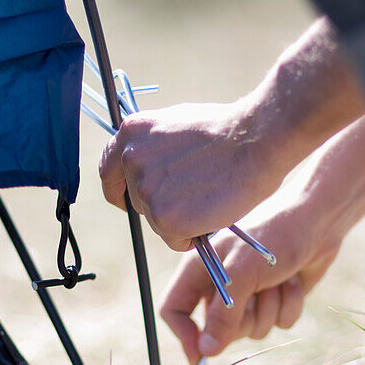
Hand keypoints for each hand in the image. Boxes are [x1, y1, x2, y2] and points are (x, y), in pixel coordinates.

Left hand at [98, 99, 284, 251]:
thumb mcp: (176, 124)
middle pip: (138, 202)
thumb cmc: (228, 130)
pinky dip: (193, 236)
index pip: (108, 172)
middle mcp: (131, 160)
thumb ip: (154, 146)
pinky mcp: (164, 217)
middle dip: (163, 206)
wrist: (255, 139)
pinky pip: (175, 240)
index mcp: (131, 133)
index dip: (119, 190)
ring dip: (182, 220)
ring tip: (209, 196)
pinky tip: (211, 212)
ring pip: (158, 223)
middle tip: (195, 195)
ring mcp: (146, 190)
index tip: (128, 201)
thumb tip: (150, 168)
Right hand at [160, 190, 341, 364]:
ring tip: (279, 280)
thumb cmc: (273, 234)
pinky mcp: (276, 299)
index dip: (184, 334)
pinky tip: (294, 280)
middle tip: (257, 294)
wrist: (318, 219)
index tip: (200, 357)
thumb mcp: (242, 272)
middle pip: (219, 329)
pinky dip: (289, 305)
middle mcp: (221, 284)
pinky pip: (279, 323)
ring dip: (270, 307)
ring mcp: (250, 294)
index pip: (174, 309)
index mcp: (200, 269)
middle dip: (244, 317)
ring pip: (254, 329)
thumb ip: (223, 314)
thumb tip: (207, 352)